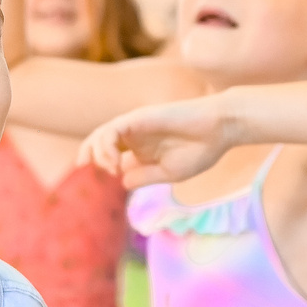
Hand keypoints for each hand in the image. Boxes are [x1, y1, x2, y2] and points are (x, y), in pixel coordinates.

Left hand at [80, 95, 239, 187]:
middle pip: (99, 145)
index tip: (103, 187)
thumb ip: (145, 177)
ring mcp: (135, 126)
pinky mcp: (139, 118)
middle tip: (85, 174)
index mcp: (140, 151)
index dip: (101, 172)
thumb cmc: (201, 149)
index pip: (109, 158)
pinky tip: (113, 163)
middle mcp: (133, 137)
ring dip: (96, 154)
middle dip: (87, 158)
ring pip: (101, 136)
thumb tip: (121, 182)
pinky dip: (106, 146)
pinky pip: (112, 130)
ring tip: (107, 170)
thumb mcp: (170, 172)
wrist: (221, 128)